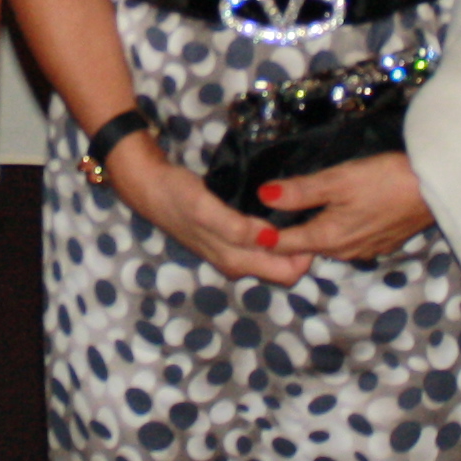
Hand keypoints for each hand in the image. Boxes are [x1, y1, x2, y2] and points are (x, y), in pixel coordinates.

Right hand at [104, 141, 297, 287]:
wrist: (149, 186)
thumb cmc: (176, 196)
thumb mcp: (206, 209)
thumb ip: (236, 229)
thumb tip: (270, 240)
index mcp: (235, 261)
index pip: (288, 273)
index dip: (305, 253)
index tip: (312, 224)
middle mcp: (237, 263)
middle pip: (284, 267)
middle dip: (301, 247)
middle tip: (309, 215)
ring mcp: (232, 252)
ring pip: (274, 256)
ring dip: (288, 239)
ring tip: (297, 211)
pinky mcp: (227, 239)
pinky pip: (261, 243)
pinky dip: (273, 231)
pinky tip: (277, 211)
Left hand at [250, 151, 433, 264]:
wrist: (436, 187)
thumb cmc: (385, 180)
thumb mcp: (337, 180)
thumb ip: (299, 191)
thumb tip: (262, 197)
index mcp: (328, 238)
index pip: (283, 245)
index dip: (262, 235)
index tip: (244, 224)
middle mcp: (344, 252)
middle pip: (305, 246)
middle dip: (286, 235)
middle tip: (267, 214)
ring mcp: (366, 250)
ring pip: (328, 244)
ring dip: (313, 232)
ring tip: (299, 210)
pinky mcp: (383, 243)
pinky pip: (350, 240)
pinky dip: (337, 229)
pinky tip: (339, 211)